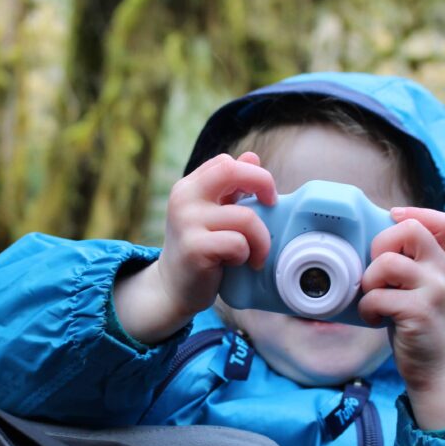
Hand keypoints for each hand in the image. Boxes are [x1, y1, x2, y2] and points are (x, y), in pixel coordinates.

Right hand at [113, 153, 276, 344]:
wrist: (173, 288)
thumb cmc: (199, 249)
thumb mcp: (212, 214)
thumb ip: (230, 188)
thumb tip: (252, 156)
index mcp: (188, 187)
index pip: (226, 163)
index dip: (253, 175)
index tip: (265, 197)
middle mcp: (184, 199)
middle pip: (232, 171)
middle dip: (263, 183)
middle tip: (272, 205)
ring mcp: (186, 223)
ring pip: (246, 217)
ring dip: (260, 239)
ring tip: (254, 254)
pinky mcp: (194, 248)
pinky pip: (238, 243)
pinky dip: (246, 255)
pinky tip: (237, 263)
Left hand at [358, 207, 444, 429]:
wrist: (432, 367)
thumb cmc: (414, 322)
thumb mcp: (418, 286)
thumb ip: (407, 262)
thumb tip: (369, 237)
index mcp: (442, 261)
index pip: (442, 221)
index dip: (414, 213)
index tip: (392, 222)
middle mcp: (443, 271)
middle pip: (409, 230)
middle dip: (380, 245)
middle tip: (377, 272)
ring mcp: (435, 291)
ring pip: (388, 263)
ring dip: (369, 281)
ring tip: (374, 298)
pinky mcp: (420, 312)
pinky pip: (378, 296)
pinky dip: (367, 308)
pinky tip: (375, 318)